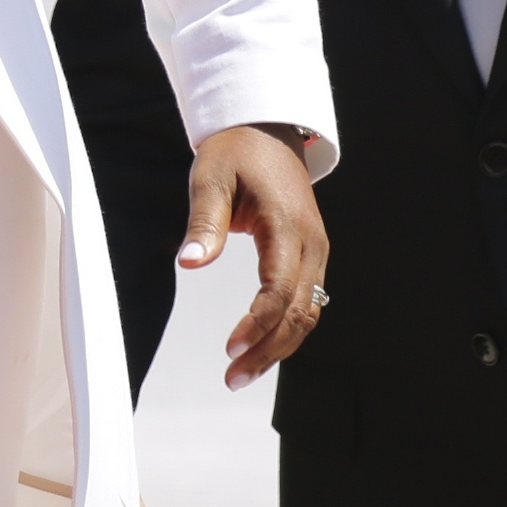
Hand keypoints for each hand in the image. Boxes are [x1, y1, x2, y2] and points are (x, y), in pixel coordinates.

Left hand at [182, 123, 327, 391]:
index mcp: (288, 226)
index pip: (278, 291)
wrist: (267, 129)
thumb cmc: (236, 150)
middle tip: (232, 378)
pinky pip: (307, 302)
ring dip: (279, 347)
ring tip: (242, 372)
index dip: (256, 325)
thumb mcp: (211, 177)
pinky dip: (288, 329)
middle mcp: (311, 244)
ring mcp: (317, 250)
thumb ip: (203, 223)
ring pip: (308, 314)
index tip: (229, 349)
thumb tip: (189, 263)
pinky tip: (262, 347)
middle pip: (299, 313)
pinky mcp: (312, 255)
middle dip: (267, 351)